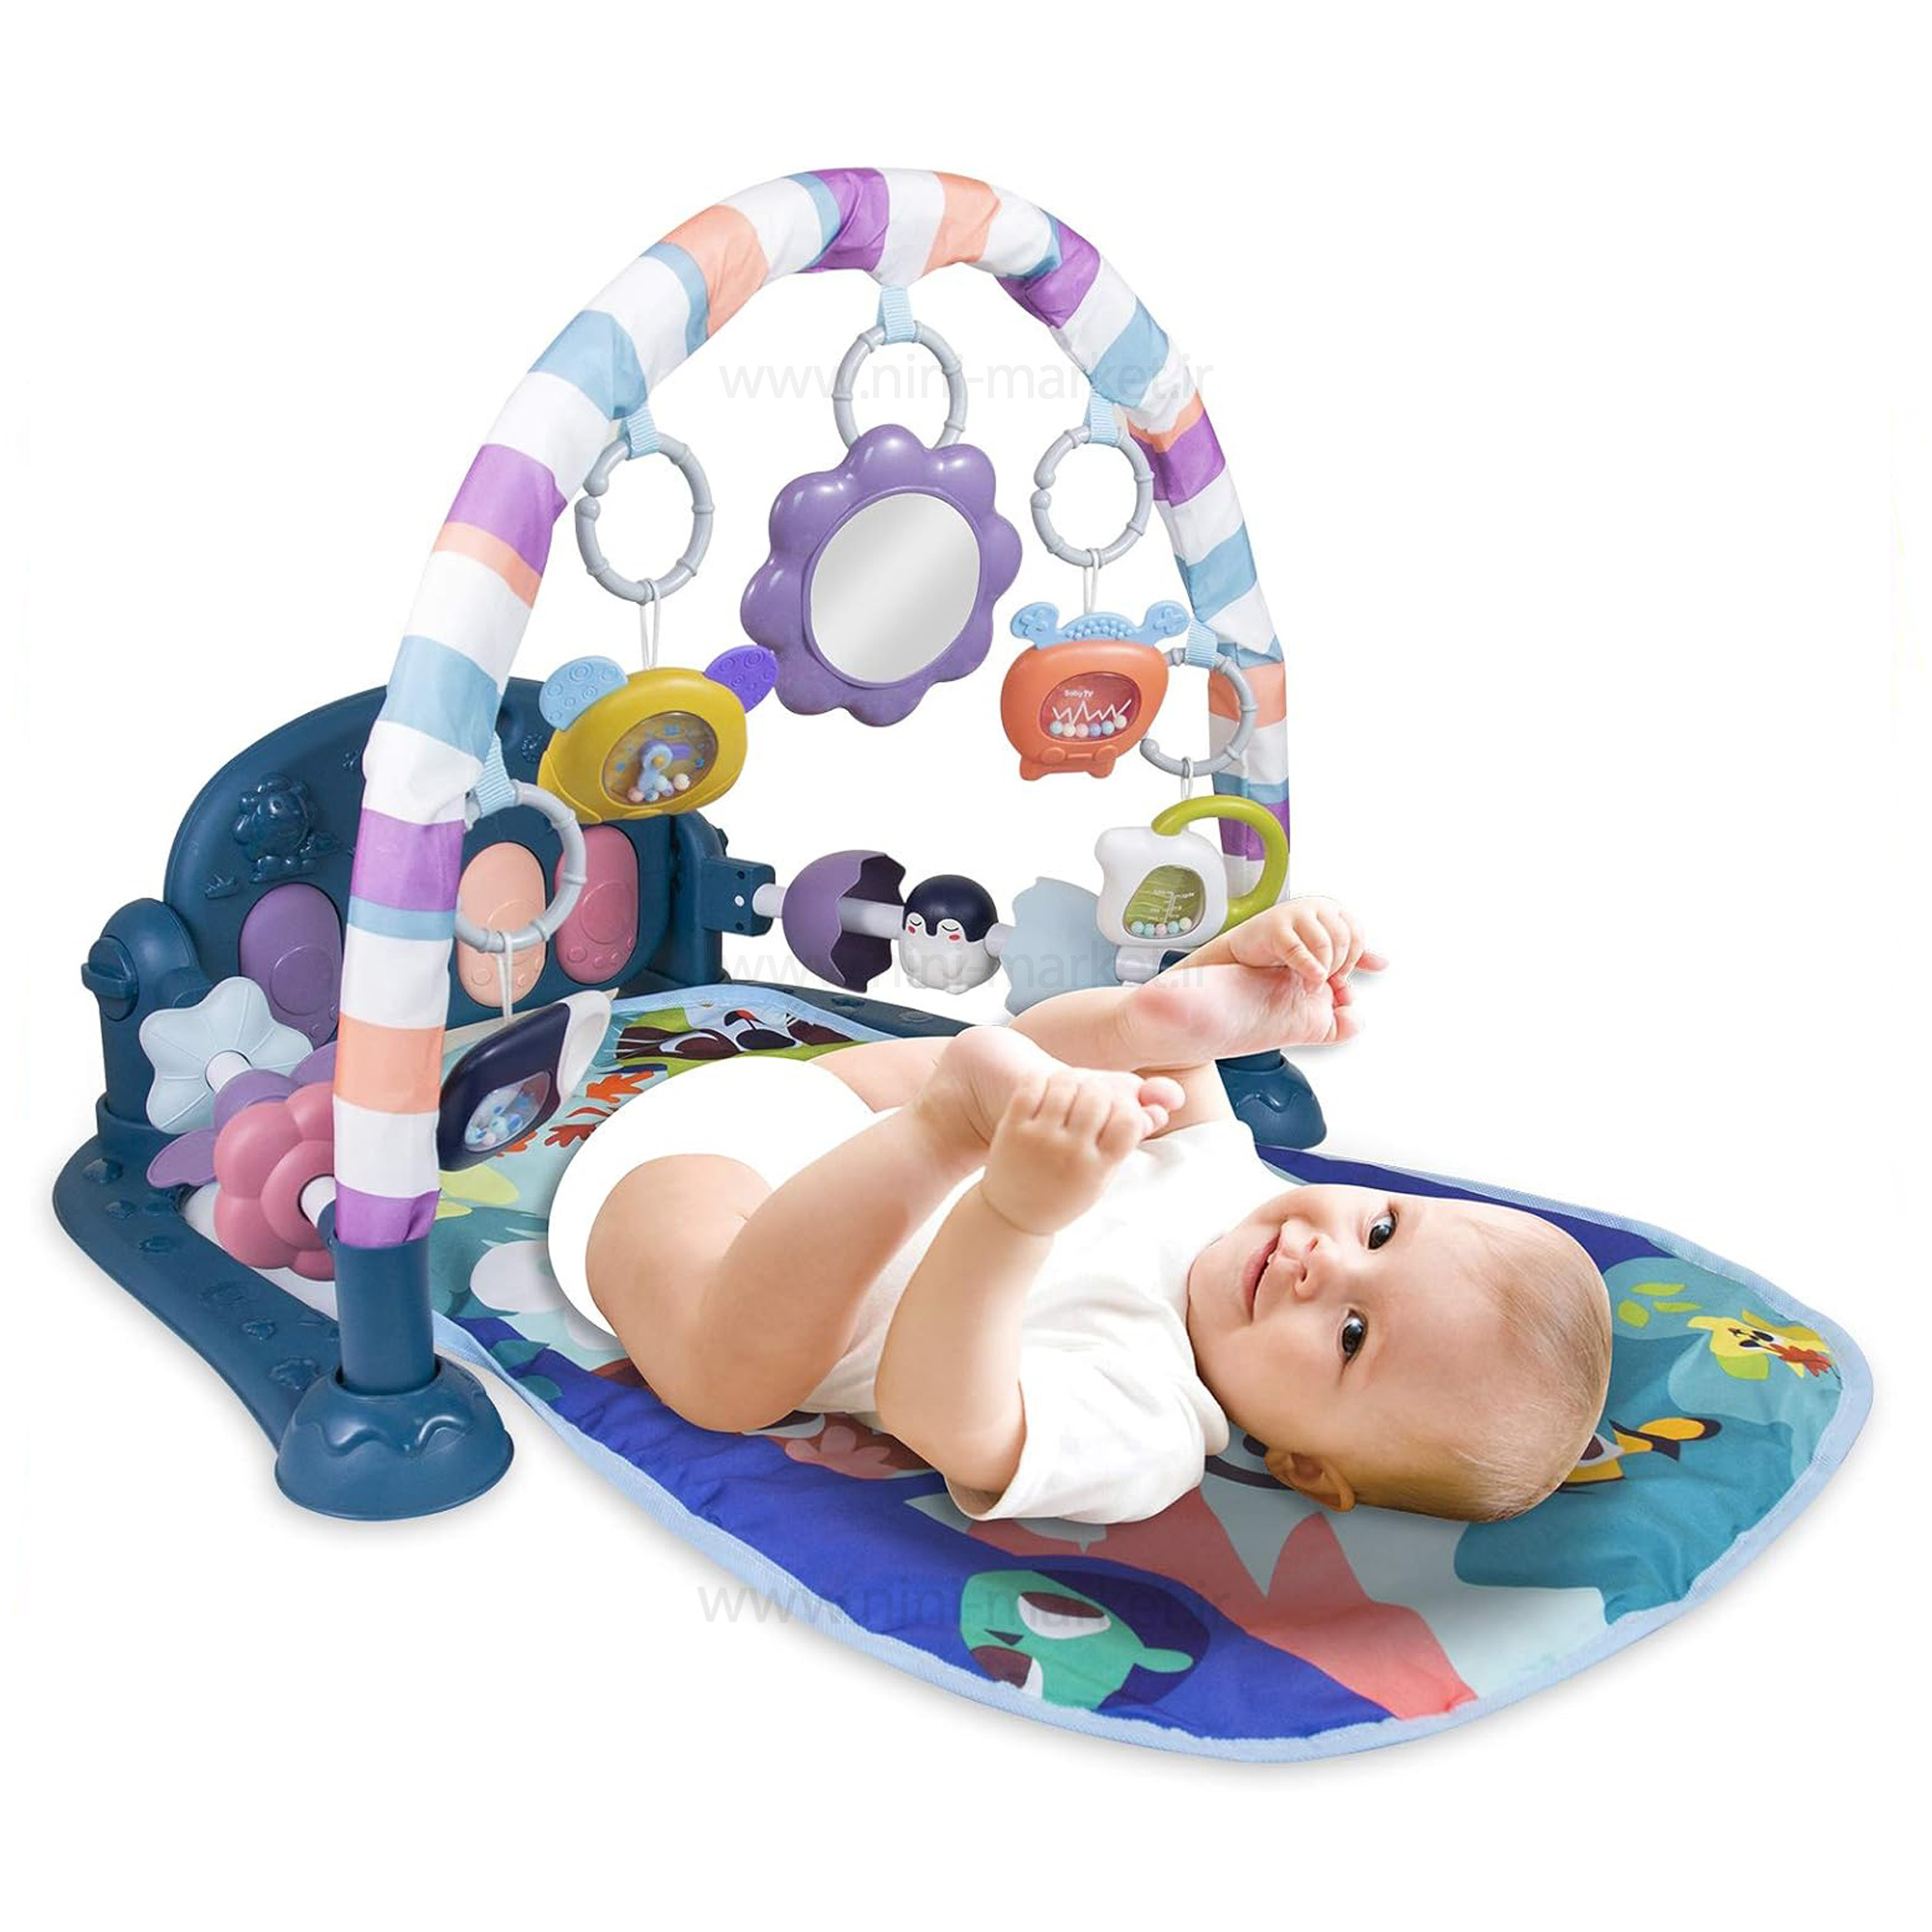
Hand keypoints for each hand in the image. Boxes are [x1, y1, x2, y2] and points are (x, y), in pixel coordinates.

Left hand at [980, 1069, 1183, 1236]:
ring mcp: (1039, 1140)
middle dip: (1099, 1089)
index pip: (1129, 1120)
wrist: (1014, 1215)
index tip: (1116, 1112)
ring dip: (1072, 1080)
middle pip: (1098, 1096)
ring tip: (1071, 1089)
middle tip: (1091, 1096)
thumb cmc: (1067, 1190)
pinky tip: (1047, 1088)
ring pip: (1066, 1083)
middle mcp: (1071, 1154)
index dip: (1127, 1107)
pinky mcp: (1012, 1129)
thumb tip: (1160, 1109)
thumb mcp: (1102, 1174)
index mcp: (1098, 1168)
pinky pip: (1032, 1085)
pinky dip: (1043, 1079)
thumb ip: (1127, 1140)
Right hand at [1217, 897, 1385, 986]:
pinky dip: (1308, 968)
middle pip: (1344, 939)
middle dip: (1339, 966)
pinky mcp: (1275, 927)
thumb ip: (1353, 955)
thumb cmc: (1283, 949)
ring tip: (1313, 982)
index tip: (1339, 975)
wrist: (1244, 951)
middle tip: (1327, 981)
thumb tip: (1383, 963)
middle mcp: (1315, 907)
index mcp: (1330, 910)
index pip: (1357, 934)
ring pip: (1325, 944)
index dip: (1353, 959)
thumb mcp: (1324, 949)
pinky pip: (1298, 950)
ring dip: (1324, 969)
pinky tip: (1309, 978)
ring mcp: (1294, 914)